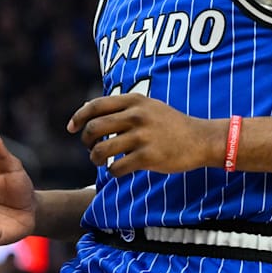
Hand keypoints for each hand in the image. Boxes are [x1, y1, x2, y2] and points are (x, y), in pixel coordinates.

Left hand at [68, 94, 220, 175]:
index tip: (71, 128)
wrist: (200, 139)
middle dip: (86, 141)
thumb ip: (121, 107)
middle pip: (94, 128)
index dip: (78, 118)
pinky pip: (116, 167)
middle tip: (90, 148)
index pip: (95, 106)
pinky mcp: (148, 157)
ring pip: (101, 150)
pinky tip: (117, 170)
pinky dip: (111, 171)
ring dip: (95, 158)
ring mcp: (142, 137)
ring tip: (100, 161)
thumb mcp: (148, 106)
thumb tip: (86, 110)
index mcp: (135, 101)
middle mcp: (137, 116)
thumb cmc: (170, 124)